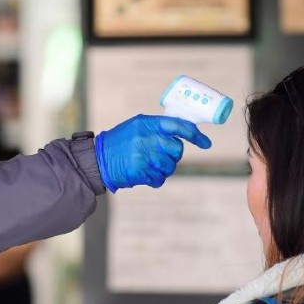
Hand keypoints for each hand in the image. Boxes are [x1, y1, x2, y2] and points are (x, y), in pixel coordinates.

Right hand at [95, 114, 210, 191]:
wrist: (97, 160)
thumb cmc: (119, 143)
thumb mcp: (135, 128)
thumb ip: (156, 129)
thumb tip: (181, 133)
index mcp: (146, 123)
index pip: (178, 125)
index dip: (195, 134)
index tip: (205, 143)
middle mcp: (146, 137)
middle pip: (177, 148)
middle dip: (174, 156)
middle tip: (162, 157)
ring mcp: (144, 154)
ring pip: (170, 166)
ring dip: (163, 169)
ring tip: (149, 166)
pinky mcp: (140, 170)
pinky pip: (160, 179)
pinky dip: (155, 179)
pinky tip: (144, 174)